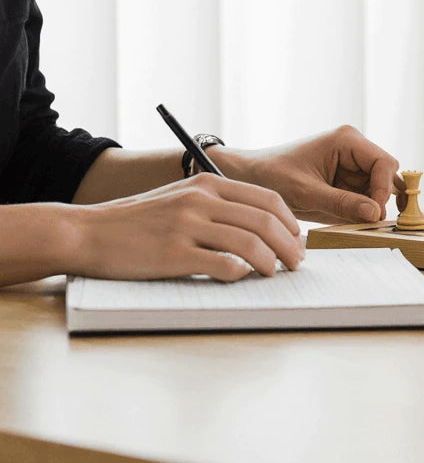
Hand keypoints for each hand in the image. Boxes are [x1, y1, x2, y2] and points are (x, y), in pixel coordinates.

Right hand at [71, 172, 303, 280]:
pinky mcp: (174, 254)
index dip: (290, 223)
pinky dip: (240, 274)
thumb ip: (215, 206)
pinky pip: (222, 265)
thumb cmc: (136, 221)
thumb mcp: (179, 198)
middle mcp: (200, 200)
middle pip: (264, 221)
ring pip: (250, 243)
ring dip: (272, 262)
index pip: (266, 199)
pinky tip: (242, 278)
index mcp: (205, 184)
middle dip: (290, 246)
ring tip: (276, 274)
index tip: (297, 241)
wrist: (88, 232)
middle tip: (297, 264)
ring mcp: (186, 226)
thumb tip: (258, 228)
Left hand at [244, 124, 404, 223]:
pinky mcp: (346, 180)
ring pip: (378, 189)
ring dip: (370, 207)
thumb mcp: (307, 194)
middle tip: (366, 222)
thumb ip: (343, 204)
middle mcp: (354, 148)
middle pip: (386, 176)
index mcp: (346, 140)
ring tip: (352, 222)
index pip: (384, 163)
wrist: (251, 177)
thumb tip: (375, 213)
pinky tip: (346, 220)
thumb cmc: (273, 176)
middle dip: (379, 199)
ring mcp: (351, 164)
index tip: (373, 214)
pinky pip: (365, 197)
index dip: (384, 190)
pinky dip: (361, 211)